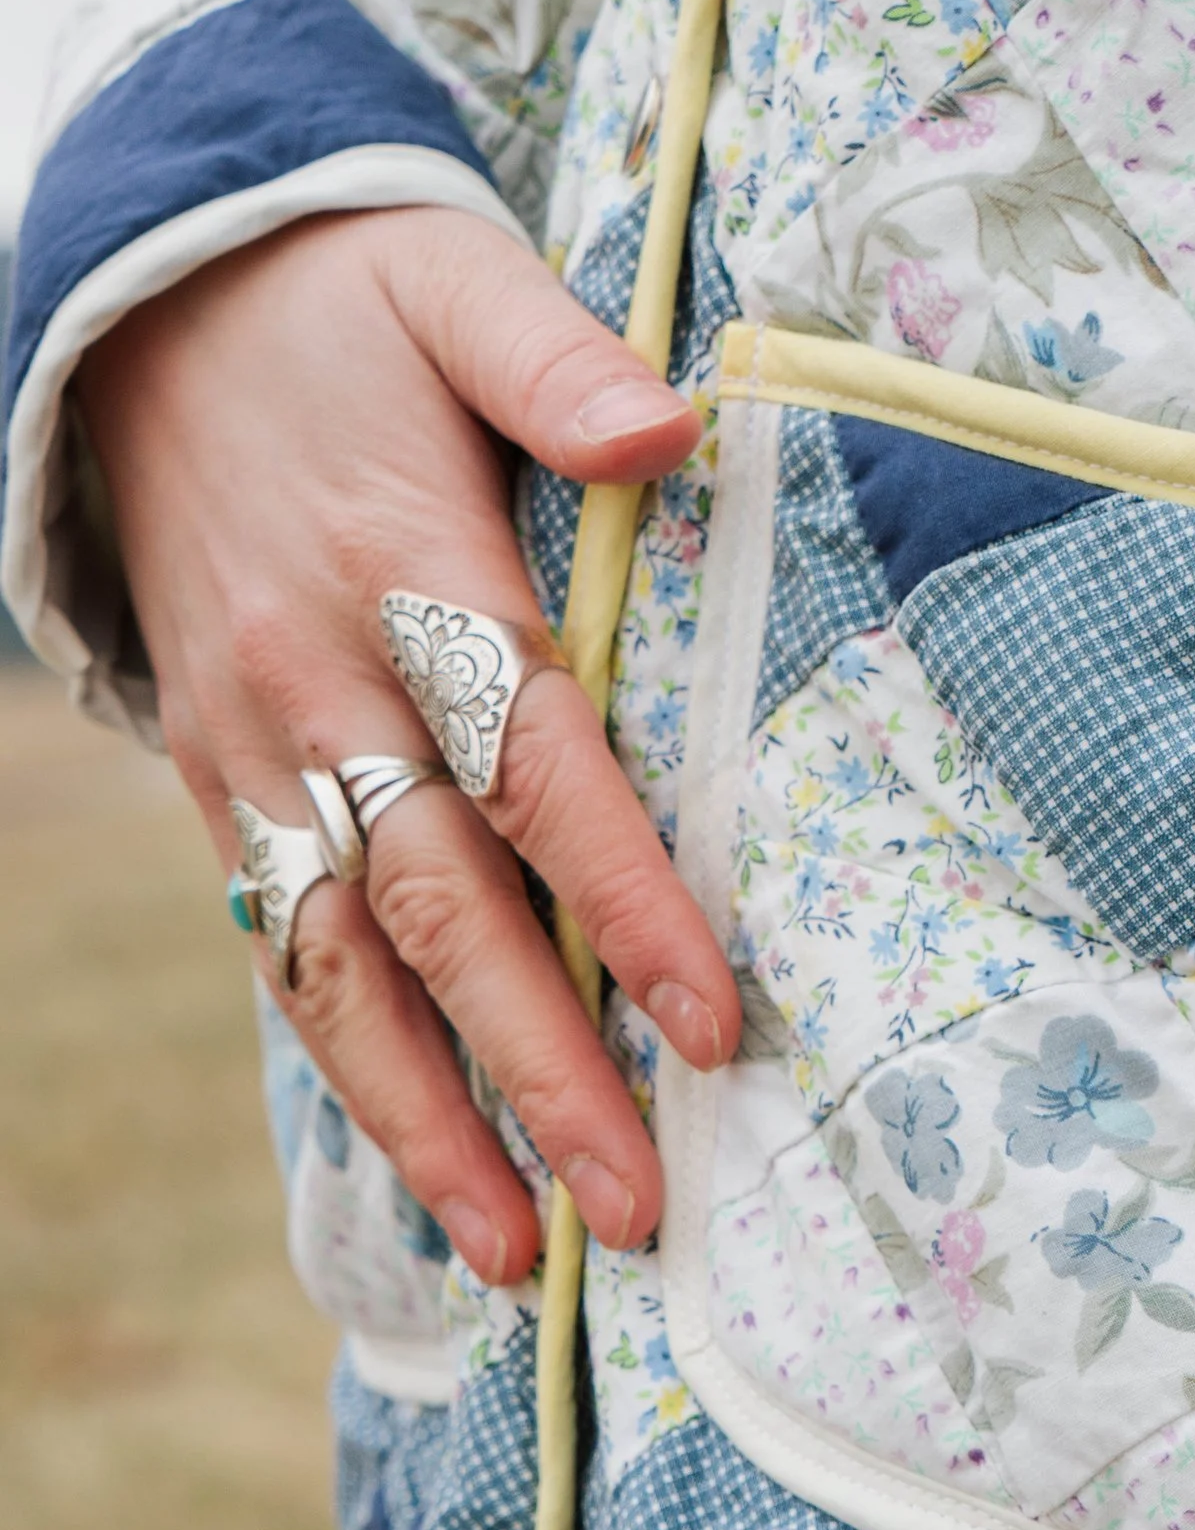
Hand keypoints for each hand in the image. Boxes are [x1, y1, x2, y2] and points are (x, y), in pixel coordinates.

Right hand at [80, 204, 740, 1282]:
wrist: (152, 299)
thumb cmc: (345, 300)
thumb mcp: (452, 278)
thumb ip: (557, 362)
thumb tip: (667, 426)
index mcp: (399, 572)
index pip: (537, 769)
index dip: (622, 902)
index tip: (707, 1022)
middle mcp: (316, 686)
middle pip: (439, 910)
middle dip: (536, 1071)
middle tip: (631, 1204)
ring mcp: (254, 748)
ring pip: (337, 967)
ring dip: (427, 1120)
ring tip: (514, 1251)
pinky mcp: (220, 779)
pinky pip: (280, 946)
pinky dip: (349, 1066)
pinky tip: (424, 1163)